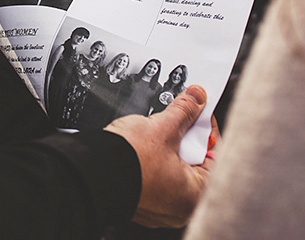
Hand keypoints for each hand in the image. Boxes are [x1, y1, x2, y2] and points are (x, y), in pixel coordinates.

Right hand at [104, 86, 218, 227]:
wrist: (90, 171)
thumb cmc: (128, 163)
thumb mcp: (162, 128)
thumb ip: (184, 111)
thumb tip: (196, 98)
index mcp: (194, 196)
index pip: (214, 155)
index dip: (206, 127)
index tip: (200, 111)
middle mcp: (178, 207)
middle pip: (192, 162)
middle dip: (184, 137)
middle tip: (177, 117)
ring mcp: (157, 206)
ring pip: (171, 169)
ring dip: (167, 147)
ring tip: (156, 130)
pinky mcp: (139, 199)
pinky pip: (154, 176)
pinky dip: (152, 160)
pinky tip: (143, 144)